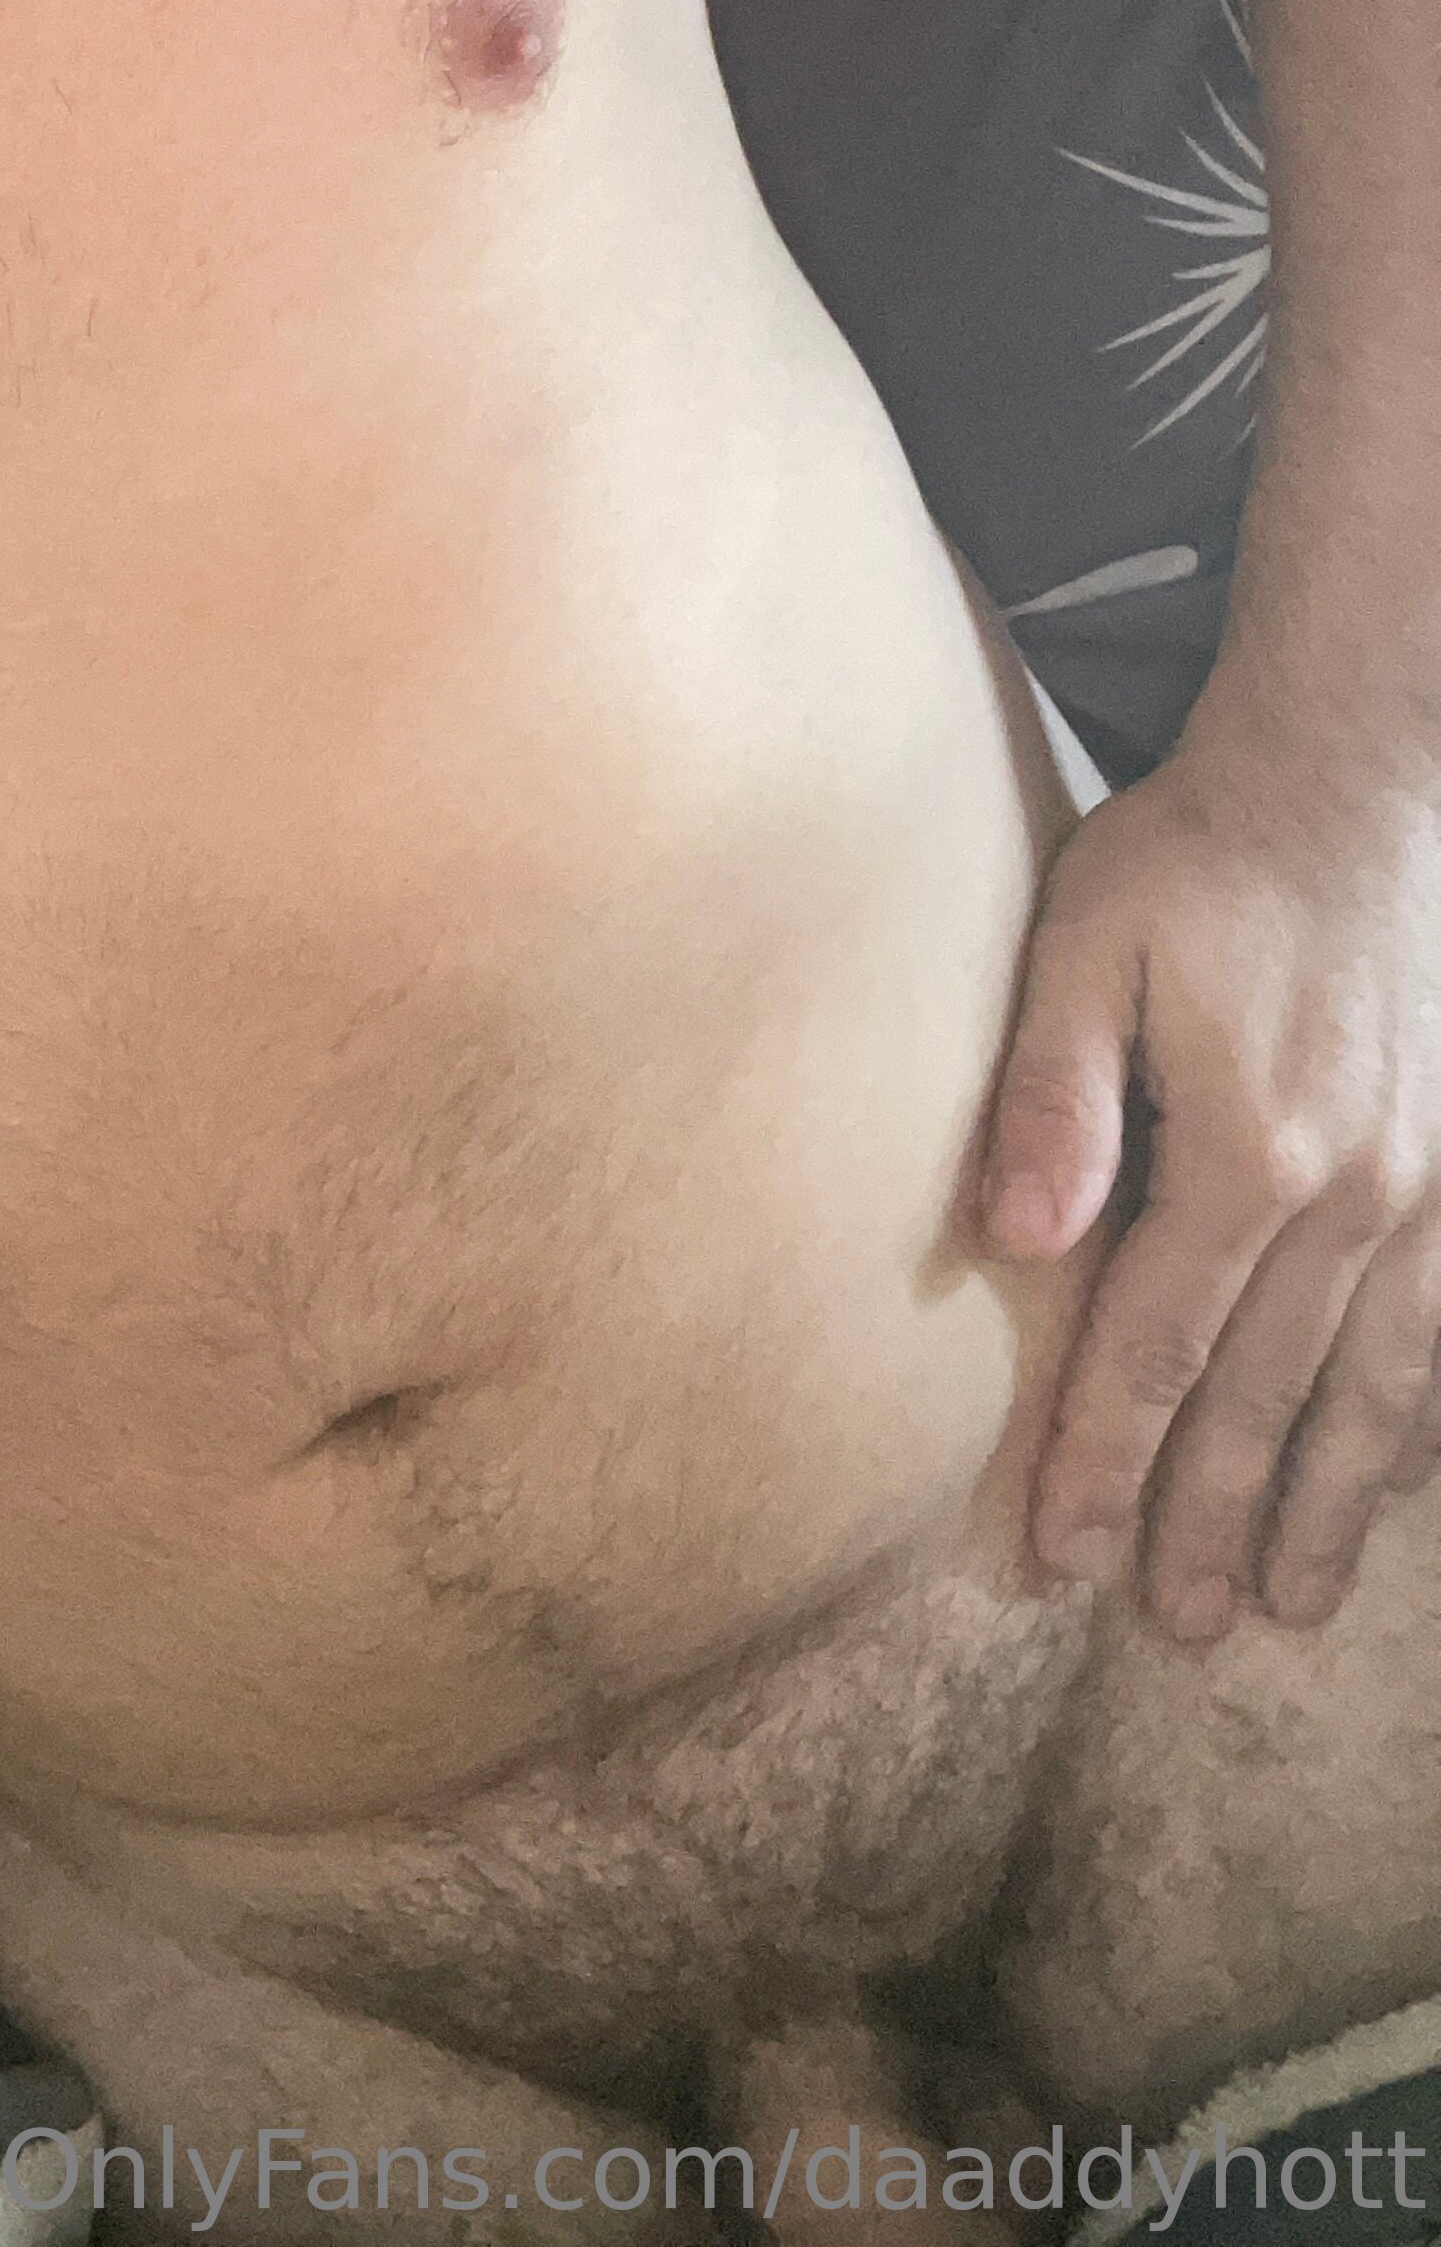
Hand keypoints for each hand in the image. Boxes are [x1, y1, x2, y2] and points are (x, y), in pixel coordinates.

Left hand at [982, 746, 1440, 1639]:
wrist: (1366, 780)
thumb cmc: (1204, 855)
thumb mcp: (1089, 938)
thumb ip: (1050, 1092)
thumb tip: (1010, 1243)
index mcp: (1249, 1151)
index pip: (1156, 1347)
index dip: (1102, 1458)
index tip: (1059, 1557)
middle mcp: (1358, 1195)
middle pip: (1271, 1398)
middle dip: (1215, 1521)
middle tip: (1177, 1629)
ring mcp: (1434, 1191)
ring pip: (1379, 1389)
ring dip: (1334, 1506)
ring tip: (1289, 1606)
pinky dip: (1420, 1424)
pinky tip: (1396, 1482)